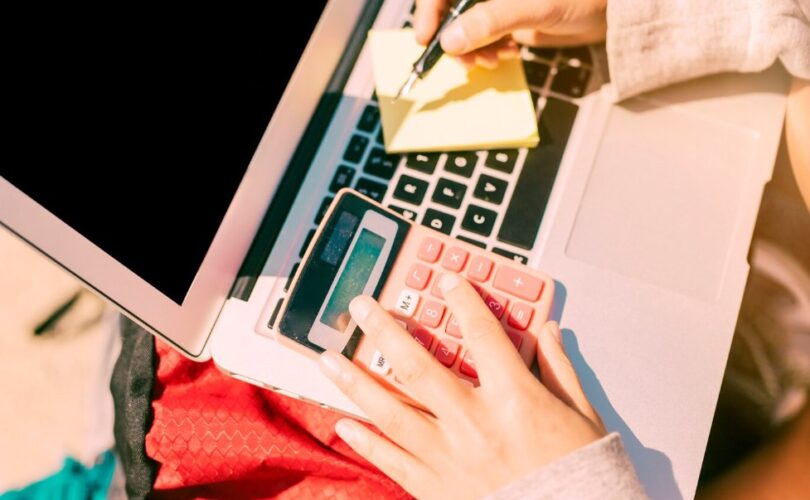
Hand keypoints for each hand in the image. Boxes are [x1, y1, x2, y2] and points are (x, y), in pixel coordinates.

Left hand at [318, 273, 605, 498]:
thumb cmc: (579, 476)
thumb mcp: (580, 414)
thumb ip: (559, 368)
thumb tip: (548, 331)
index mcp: (514, 399)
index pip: (482, 335)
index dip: (463, 302)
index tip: (446, 282)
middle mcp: (474, 424)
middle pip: (417, 366)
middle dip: (385, 331)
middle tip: (362, 308)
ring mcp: (450, 458)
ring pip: (391, 411)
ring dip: (356, 382)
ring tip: (329, 359)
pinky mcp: (438, 489)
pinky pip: (393, 461)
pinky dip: (366, 442)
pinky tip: (343, 424)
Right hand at [414, 0, 606, 67]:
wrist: (611, 12)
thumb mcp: (533, 6)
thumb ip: (491, 20)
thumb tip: (451, 40)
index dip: (429, 10)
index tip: (427, 39)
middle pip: (450, 9)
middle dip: (454, 38)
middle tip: (468, 61)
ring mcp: (496, 3)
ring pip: (465, 27)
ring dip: (473, 49)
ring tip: (493, 60)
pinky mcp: (506, 18)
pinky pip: (483, 37)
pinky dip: (489, 50)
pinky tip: (507, 53)